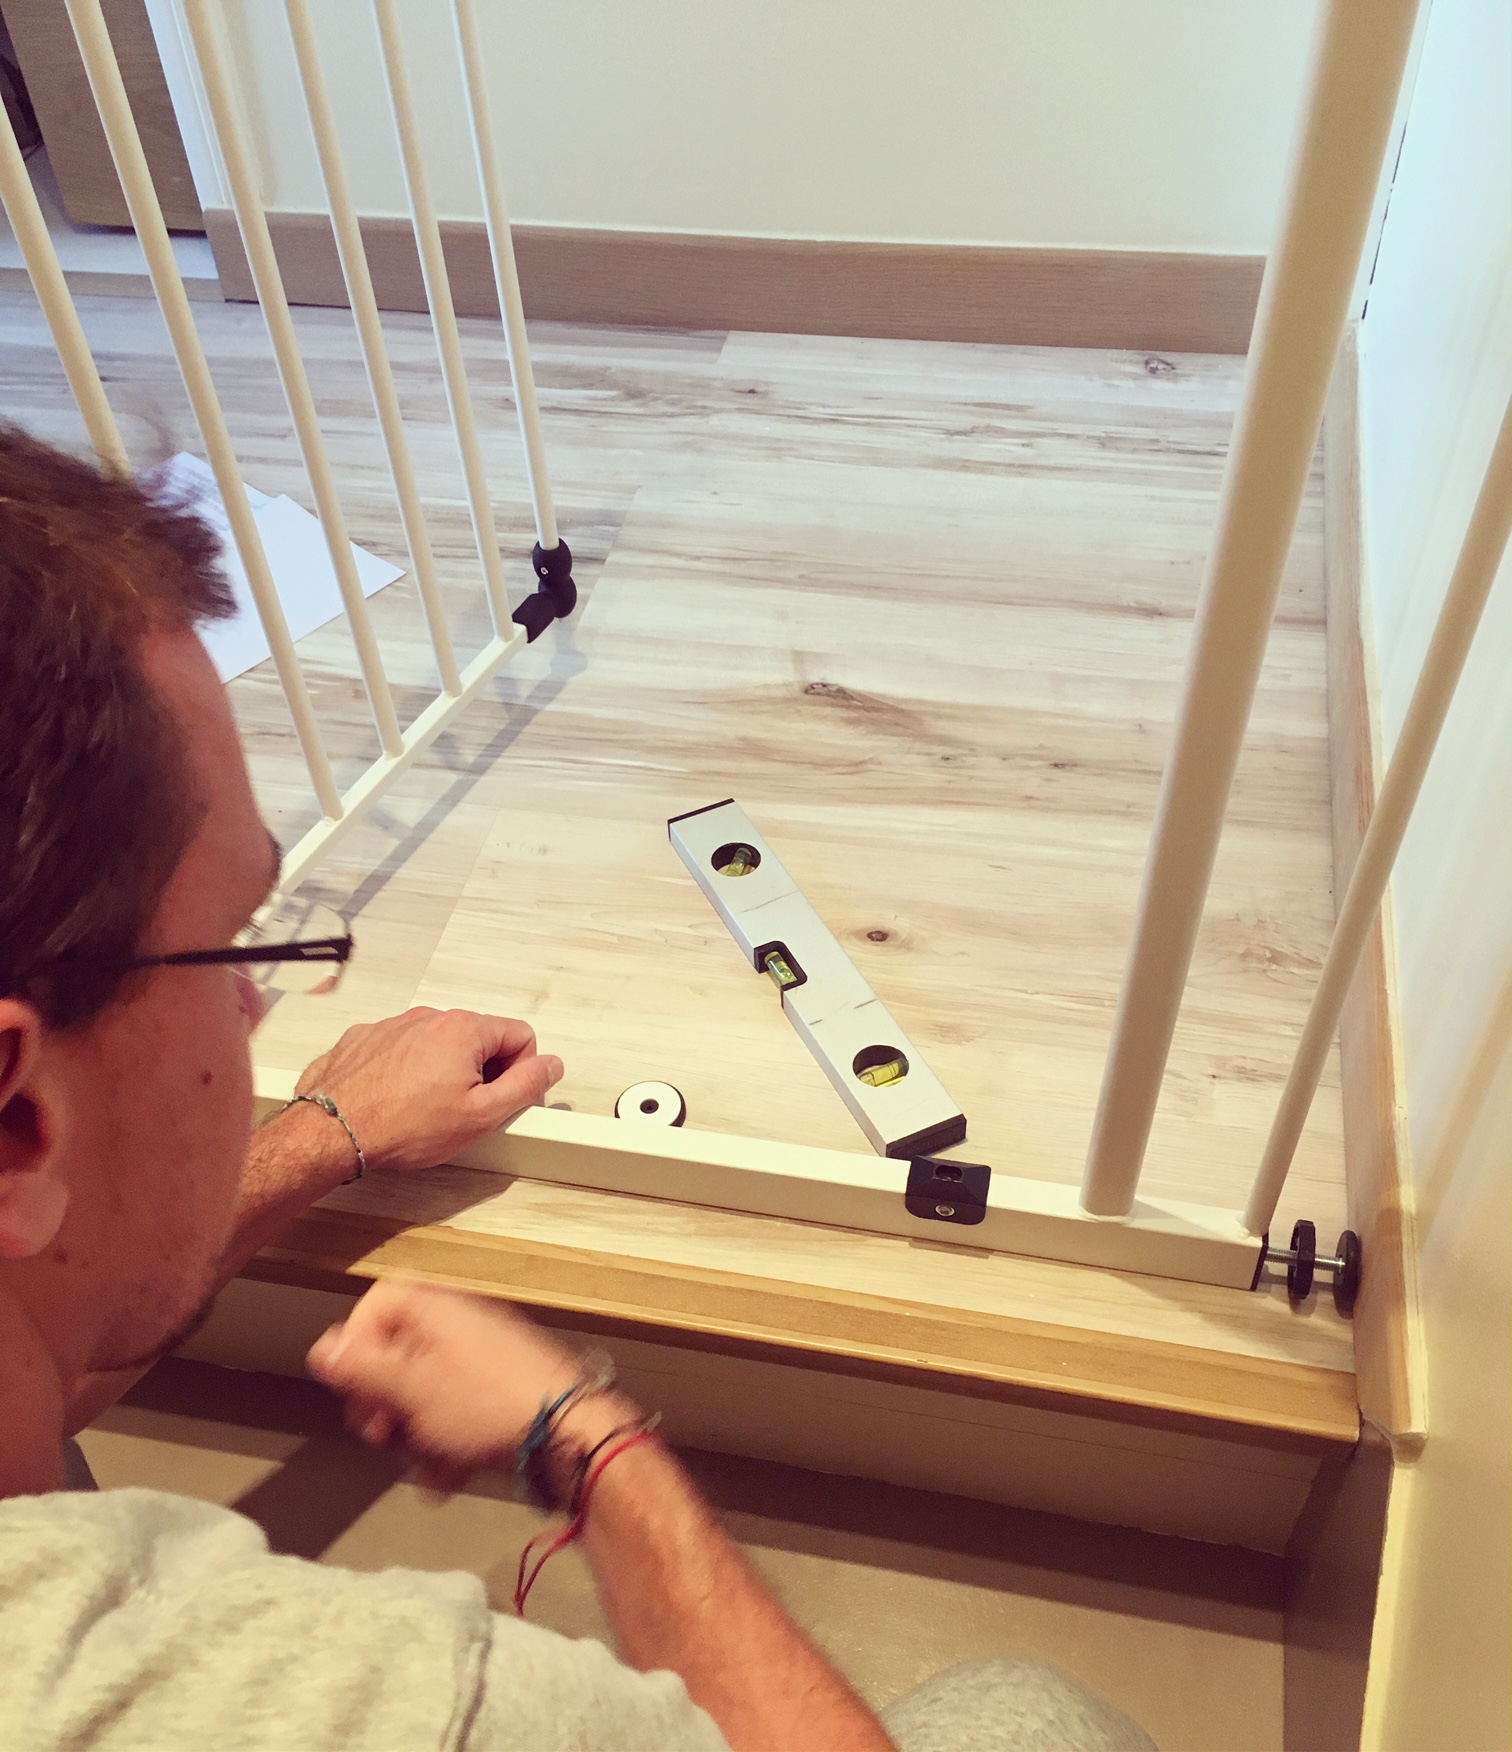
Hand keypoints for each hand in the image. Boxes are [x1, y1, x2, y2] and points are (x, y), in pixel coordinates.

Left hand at [294, 1007, 562, 1173]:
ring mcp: (393, 1025)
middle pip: (479, 1038)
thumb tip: (550, 1066)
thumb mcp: (480, 1116)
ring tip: (423, 1109)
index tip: (499, 1099)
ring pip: (438, 1043)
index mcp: (463, 1029)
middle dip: (479, 1072)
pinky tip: (395, 1099)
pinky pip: (402, 1048)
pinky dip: (406, 1070)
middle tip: (461, 1111)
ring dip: (442, 1071)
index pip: (521, 1036)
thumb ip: (525, 1086)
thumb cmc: (399, 1127)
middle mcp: (428, 1017)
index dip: (520, 1073)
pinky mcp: (365, 1038)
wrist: (330, 1133)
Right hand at [307, 1280, 623, 1478]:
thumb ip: (363, 1368)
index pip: (379, 1303)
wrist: (570, 1437)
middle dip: (384, 1403)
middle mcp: (460, 1327)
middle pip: (397, 1356)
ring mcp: (483, 1362)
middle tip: (382, 1433)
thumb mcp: (412, 1389)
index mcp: (438, 1310)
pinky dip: (446, 1446)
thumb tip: (323, 1348)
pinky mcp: (500, 1397)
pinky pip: (455, 1416)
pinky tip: (449, 1476)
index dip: (357, 1344)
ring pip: (424, 1395)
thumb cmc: (493, 1406)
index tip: (352, 1386)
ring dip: (415, 1435)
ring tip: (425, 1462)